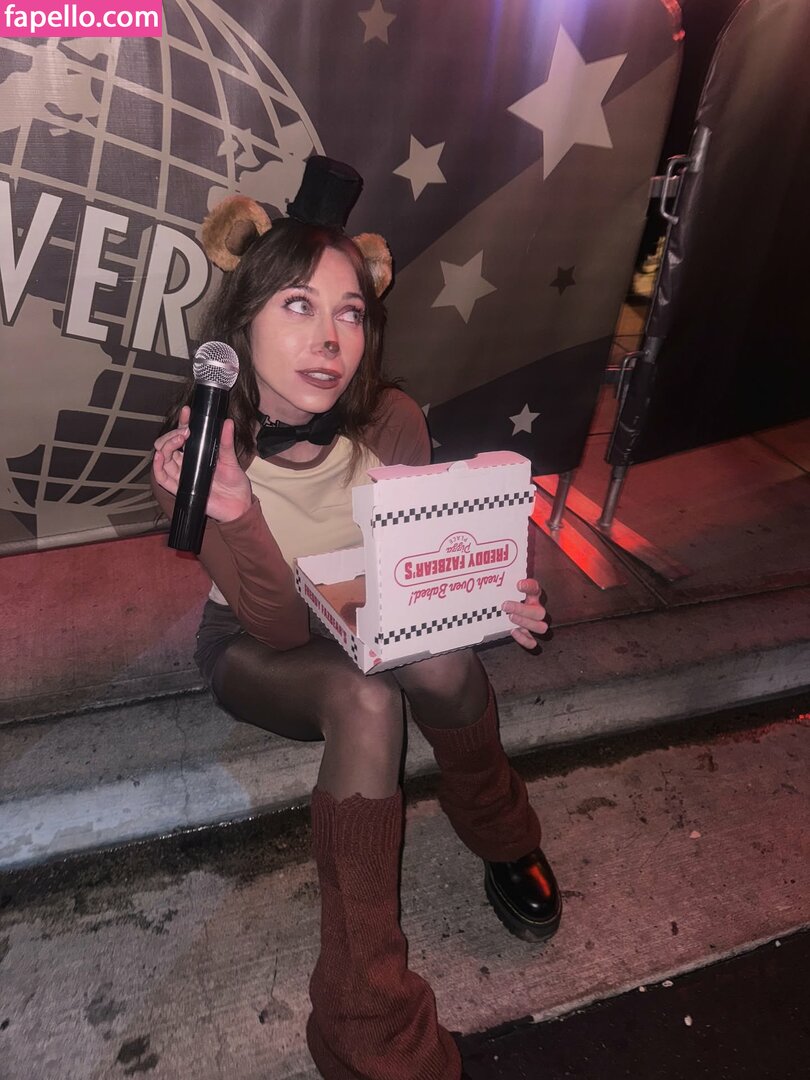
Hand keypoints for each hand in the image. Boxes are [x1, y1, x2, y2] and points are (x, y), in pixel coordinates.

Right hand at [152, 405, 252, 523]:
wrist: (238, 505)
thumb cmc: (235, 482)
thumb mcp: (231, 460)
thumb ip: (226, 442)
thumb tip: (227, 422)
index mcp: (197, 454)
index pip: (183, 436)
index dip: (182, 423)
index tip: (187, 412)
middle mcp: (186, 463)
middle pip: (169, 446)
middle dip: (172, 435)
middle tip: (185, 432)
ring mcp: (182, 476)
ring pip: (164, 459)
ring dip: (166, 446)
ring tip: (177, 440)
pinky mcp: (180, 489)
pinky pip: (162, 478)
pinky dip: (157, 467)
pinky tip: (159, 457)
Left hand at [501, 578, 548, 650]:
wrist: (504, 611)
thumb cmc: (505, 598)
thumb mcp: (504, 589)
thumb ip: (501, 583)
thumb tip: (487, 576)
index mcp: (532, 596)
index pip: (536, 588)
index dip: (530, 586)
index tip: (518, 584)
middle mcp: (536, 609)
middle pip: (540, 612)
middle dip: (522, 609)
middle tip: (505, 605)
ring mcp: (534, 624)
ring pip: (541, 627)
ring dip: (525, 623)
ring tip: (509, 617)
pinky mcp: (528, 635)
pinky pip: (533, 642)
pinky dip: (524, 639)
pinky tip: (512, 631)